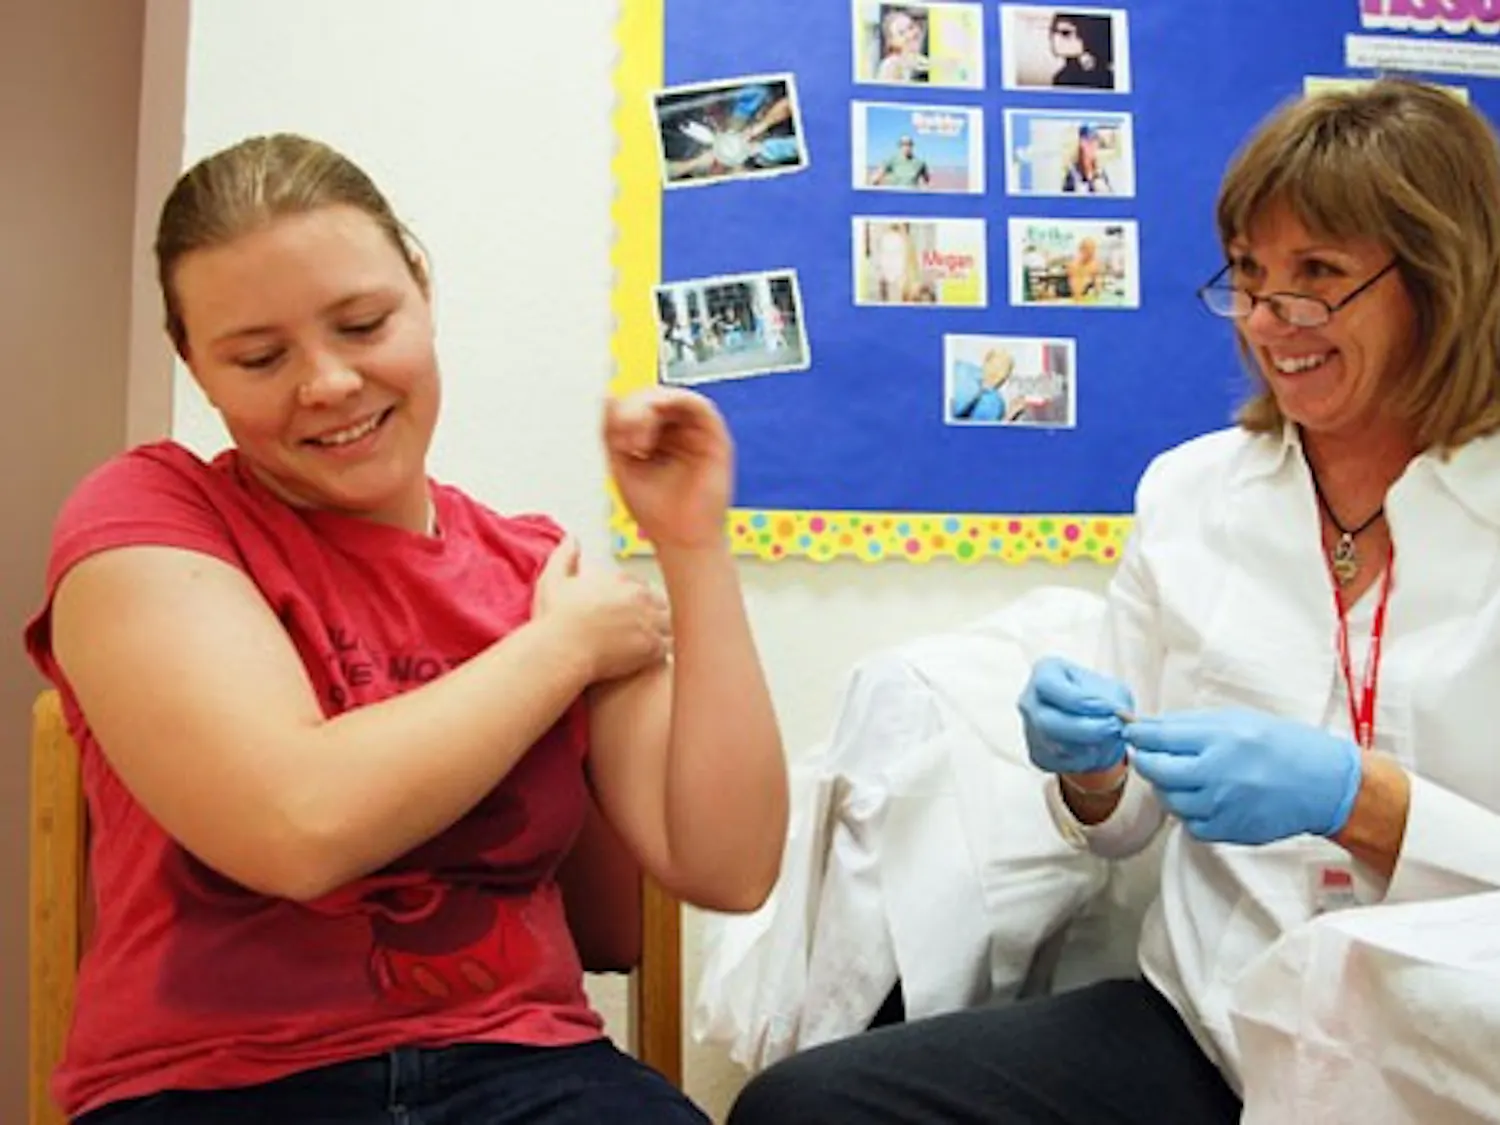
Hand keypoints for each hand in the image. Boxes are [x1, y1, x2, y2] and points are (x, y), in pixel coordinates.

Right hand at [532, 537, 670, 681]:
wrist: (562, 649)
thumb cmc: (556, 620)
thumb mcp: (554, 580)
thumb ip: (565, 556)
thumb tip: (572, 538)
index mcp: (621, 581)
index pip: (641, 586)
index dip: (637, 599)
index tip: (631, 611)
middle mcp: (640, 597)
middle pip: (661, 602)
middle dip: (656, 614)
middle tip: (647, 629)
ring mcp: (650, 621)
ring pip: (670, 624)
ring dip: (664, 632)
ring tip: (654, 643)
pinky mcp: (653, 646)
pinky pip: (669, 647)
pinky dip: (663, 652)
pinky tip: (655, 657)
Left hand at [605, 387, 732, 550]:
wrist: (681, 540)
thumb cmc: (657, 511)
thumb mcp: (622, 464)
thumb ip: (612, 430)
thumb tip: (608, 396)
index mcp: (655, 437)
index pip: (637, 406)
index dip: (621, 413)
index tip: (616, 441)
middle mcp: (677, 432)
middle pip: (654, 396)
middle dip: (633, 411)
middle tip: (626, 441)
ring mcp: (697, 434)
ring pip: (674, 397)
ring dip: (650, 407)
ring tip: (639, 438)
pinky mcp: (716, 438)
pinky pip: (700, 406)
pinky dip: (676, 403)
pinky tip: (657, 421)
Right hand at [1018, 657, 1133, 775]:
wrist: (1093, 721)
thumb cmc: (1099, 697)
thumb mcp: (1111, 689)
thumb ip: (1113, 701)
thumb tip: (1116, 717)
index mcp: (1045, 672)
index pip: (1049, 686)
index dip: (1080, 700)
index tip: (1109, 709)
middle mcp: (1029, 700)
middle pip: (1047, 721)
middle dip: (1086, 729)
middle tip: (1115, 728)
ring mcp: (1029, 728)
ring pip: (1055, 746)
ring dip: (1088, 746)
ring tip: (1109, 737)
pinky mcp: (1036, 753)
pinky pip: (1060, 762)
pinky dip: (1084, 760)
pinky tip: (1095, 749)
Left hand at [1124, 709, 1361, 844]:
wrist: (1324, 785)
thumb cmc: (1283, 745)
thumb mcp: (1237, 720)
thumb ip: (1190, 724)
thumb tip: (1147, 725)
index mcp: (1219, 739)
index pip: (1158, 736)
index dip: (1137, 733)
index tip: (1130, 730)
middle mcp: (1217, 774)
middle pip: (1155, 770)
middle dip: (1146, 760)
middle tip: (1148, 753)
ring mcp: (1221, 806)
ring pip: (1169, 800)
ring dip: (1167, 788)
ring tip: (1184, 776)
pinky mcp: (1227, 831)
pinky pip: (1190, 825)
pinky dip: (1189, 812)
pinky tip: (1204, 798)